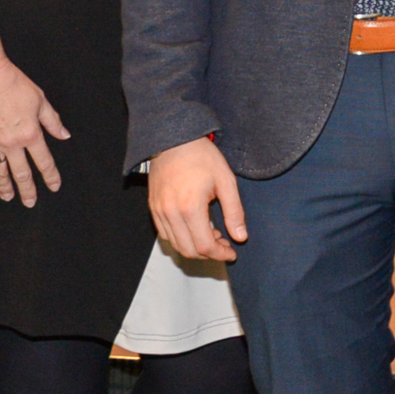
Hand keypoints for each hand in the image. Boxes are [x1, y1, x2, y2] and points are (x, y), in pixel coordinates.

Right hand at [0, 57, 67, 204]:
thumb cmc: (12, 83)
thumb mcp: (39, 99)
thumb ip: (52, 120)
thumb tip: (64, 135)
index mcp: (30, 133)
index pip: (43, 161)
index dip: (50, 176)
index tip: (54, 186)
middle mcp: (11, 143)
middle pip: (21, 172)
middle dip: (27, 189)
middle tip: (30, 202)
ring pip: (0, 171)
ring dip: (5, 186)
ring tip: (8, 197)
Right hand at [148, 136, 247, 261]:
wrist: (174, 139)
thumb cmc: (201, 156)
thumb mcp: (226, 180)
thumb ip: (234, 212)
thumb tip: (240, 237)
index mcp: (190, 208)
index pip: (205, 246)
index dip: (221, 254)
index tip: (232, 252)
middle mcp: (171, 213)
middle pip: (189, 250)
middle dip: (209, 254)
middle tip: (223, 243)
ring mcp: (159, 211)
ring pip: (176, 245)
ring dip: (195, 247)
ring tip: (211, 234)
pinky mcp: (153, 207)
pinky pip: (165, 234)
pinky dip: (181, 239)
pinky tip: (194, 228)